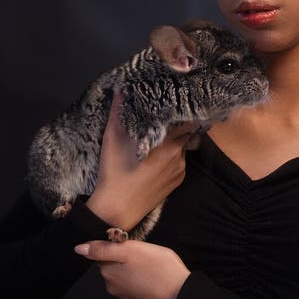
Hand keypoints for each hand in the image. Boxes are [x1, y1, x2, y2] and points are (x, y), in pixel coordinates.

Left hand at [73, 239, 190, 298]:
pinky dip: (138, 276)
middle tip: (141, 252)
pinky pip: (131, 282)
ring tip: (148, 262)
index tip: (128, 243)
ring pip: (122, 272)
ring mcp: (124, 294)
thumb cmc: (157, 267)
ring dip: (131, 266)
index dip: (115, 245)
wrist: (179, 290)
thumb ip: (102, 249)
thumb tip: (78, 249)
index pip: (102, 253)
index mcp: (108, 272)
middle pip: (111, 263)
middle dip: (123, 256)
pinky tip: (150, 273)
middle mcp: (111, 286)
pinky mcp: (135, 298)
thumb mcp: (130, 250)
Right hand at [85, 91, 193, 231]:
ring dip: (175, 140)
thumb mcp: (112, 139)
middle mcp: (179, 155)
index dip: (184, 109)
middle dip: (178, 123)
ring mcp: (180, 170)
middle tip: (167, 115)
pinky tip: (159, 155)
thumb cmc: (114, 172)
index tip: (178, 99)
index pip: (187, 119)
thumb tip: (121, 87)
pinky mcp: (177, 182)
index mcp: (168, 143)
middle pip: (186, 132)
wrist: (117, 210)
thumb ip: (117, 111)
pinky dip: (173, 156)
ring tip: (162, 134)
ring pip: (183, 147)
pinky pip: (180, 162)